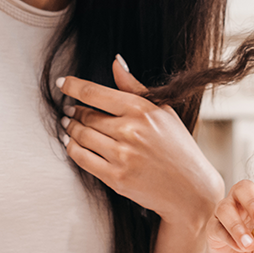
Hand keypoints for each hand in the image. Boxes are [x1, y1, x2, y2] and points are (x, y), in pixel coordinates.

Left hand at [58, 56, 222, 224]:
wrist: (191, 190)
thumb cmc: (178, 147)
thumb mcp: (163, 111)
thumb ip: (135, 87)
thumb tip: (116, 62)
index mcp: (141, 110)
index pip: (95, 93)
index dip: (73, 86)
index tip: (62, 83)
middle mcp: (130, 131)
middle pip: (86, 115)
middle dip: (73, 111)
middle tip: (68, 110)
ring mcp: (122, 156)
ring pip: (81, 136)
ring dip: (69, 128)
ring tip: (67, 124)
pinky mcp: (116, 178)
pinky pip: (82, 158)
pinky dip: (72, 148)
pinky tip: (71, 143)